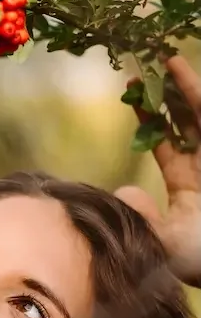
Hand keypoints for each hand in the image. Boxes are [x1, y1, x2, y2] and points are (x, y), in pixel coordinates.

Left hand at [114, 55, 200, 286]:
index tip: (132, 96)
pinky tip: (182, 73)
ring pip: (200, 115)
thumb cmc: (198, 259)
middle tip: (146, 65)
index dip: (150, 119)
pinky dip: (195, 95)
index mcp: (190, 186)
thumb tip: (123, 193)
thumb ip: (141, 217)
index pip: (166, 144)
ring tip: (166, 57)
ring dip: (186, 86)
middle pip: (186, 122)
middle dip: (168, 95)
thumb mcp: (162, 240)